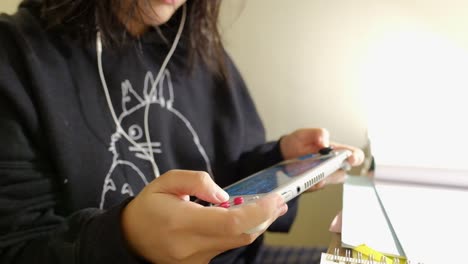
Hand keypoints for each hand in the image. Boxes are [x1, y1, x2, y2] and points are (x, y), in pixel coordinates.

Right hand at [121, 170, 286, 263]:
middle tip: (279, 201)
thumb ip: (197, 182)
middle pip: (241, 236)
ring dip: (255, 224)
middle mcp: (191, 247)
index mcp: (181, 223)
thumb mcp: (166, 182)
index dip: (258, 212)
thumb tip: (225, 196)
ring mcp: (196, 261)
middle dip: (265, 218)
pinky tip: (243, 218)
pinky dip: (239, 232)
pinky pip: (226, 247)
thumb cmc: (149, 206)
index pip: (230, 223)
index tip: (275, 199)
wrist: (131, 238)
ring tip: (267, 207)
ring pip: (236, 242)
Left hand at [279, 128, 364, 191]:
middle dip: (334, 172)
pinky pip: (315, 187)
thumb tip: (325, 142)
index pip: (354, 156)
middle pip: (342, 174)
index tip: (350, 159)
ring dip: (322, 178)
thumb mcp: (306, 133)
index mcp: (336, 151)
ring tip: (313, 172)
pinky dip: (310, 183)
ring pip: (329, 181)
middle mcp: (332, 165)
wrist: (282, 154)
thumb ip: (318, 133)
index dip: (356, 158)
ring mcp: (322, 175)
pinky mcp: (312, 183)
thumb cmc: (298, 143)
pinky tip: (304, 177)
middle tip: (325, 167)